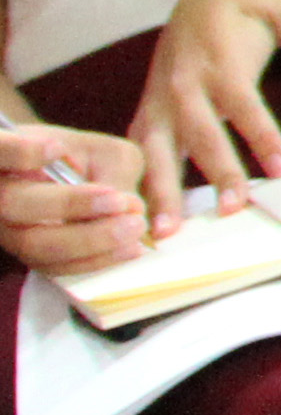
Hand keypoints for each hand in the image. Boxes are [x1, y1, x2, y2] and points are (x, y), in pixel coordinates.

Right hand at [0, 129, 145, 275]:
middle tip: (118, 201)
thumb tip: (129, 209)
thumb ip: (114, 173)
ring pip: (32, 243)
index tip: (56, 148)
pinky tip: (131, 248)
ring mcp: (7, 229)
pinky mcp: (28, 255)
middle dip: (68, 204)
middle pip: (13, 203)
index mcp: (6, 156)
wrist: (70, 181)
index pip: (0, 150)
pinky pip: (52, 265)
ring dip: (88, 239)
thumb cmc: (85, 159)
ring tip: (134, 226)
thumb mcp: (104, 152)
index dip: (20, 151)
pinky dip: (94, 259)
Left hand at [127, 0, 280, 235]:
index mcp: (149, 115)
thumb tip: (175, 199)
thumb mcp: (171, 98)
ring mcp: (193, 82)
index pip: (135, 166)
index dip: (138, 199)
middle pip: (157, 153)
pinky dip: (265, 140)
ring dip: (221, 172)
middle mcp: (163, 102)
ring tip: (236, 206)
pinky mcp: (228, 67)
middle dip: (163, 193)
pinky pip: (247, 110)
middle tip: (170, 233)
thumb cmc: (198, 62)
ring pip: (204, 135)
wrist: (222, 1)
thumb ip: (170, 139)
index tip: (144, 238)